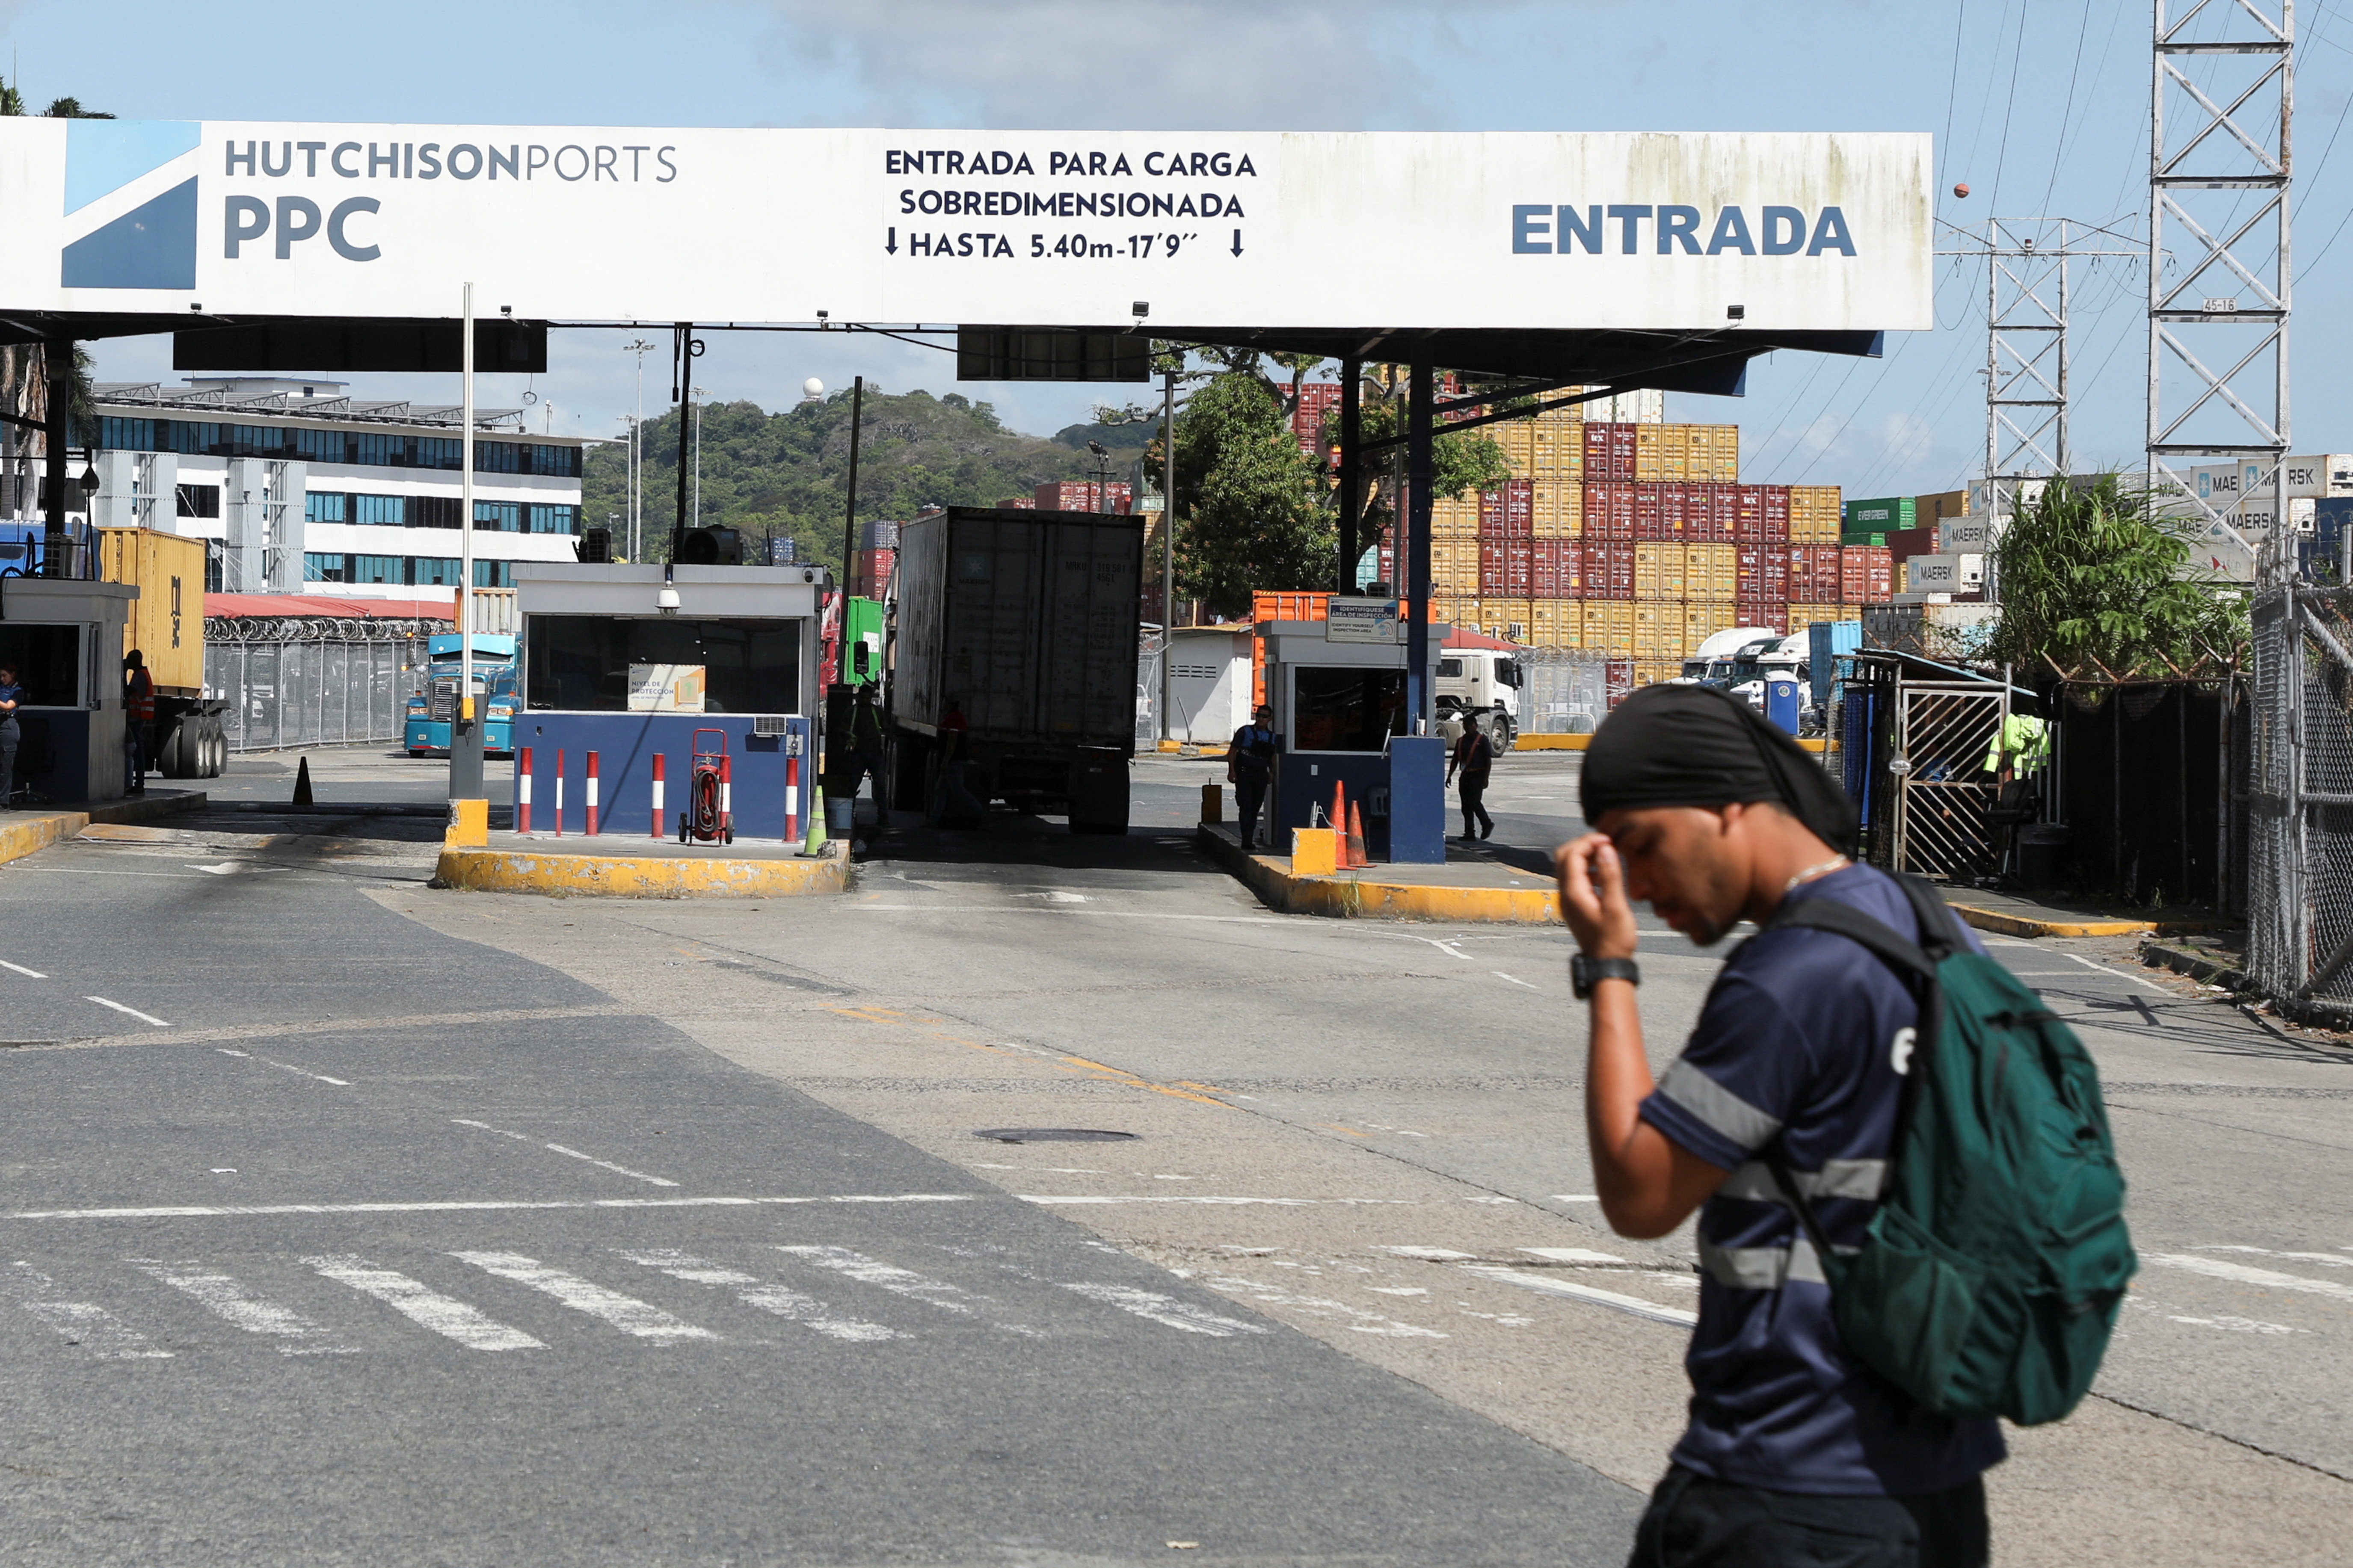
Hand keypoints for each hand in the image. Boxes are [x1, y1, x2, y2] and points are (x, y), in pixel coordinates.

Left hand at [1554, 833, 1638, 960]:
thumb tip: (1606, 848)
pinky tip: (1603, 875)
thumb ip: (1610, 875)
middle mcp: (1564, 894)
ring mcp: (1566, 899)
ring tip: (1607, 856)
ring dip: (1584, 856)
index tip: (1609, 840)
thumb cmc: (1615, 939)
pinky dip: (1585, 869)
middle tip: (1606, 844)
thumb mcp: (1616, 906)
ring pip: (1567, 866)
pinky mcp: (1573, 904)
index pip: (1572, 855)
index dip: (1589, 842)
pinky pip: (1573, 878)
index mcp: (1573, 893)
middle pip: (1564, 856)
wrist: (1606, 963)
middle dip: (1583, 845)